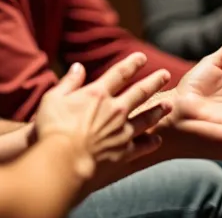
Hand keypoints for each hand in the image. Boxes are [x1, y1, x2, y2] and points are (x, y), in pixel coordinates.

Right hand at [34, 56, 171, 177]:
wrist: (62, 163)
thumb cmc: (52, 131)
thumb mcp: (53, 100)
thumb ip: (68, 82)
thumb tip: (78, 67)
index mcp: (98, 95)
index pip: (119, 73)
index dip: (132, 63)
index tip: (142, 57)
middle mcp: (115, 110)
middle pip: (140, 92)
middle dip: (154, 81)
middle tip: (166, 75)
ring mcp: (122, 131)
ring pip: (147, 118)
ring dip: (158, 111)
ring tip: (169, 105)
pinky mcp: (124, 153)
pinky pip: (142, 146)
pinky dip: (151, 143)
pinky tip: (157, 140)